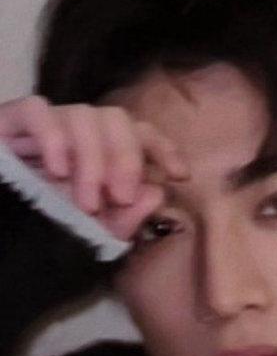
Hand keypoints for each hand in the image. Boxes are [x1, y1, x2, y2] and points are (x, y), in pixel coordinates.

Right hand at [0, 94, 189, 241]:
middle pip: (115, 118)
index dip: (162, 147)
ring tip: (85, 202)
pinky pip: (37, 109)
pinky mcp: (7, 123)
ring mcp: (41, 127)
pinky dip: (53, 136)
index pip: (138, 132)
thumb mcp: (93, 234)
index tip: (179, 175)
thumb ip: (126, 217)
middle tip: (120, 197)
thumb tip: (156, 191)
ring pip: (82, 114)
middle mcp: (74, 135)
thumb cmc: (46, 236)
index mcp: (99, 154)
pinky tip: (56, 170)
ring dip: (92, 159)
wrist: (1, 245)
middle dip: (125, 158)